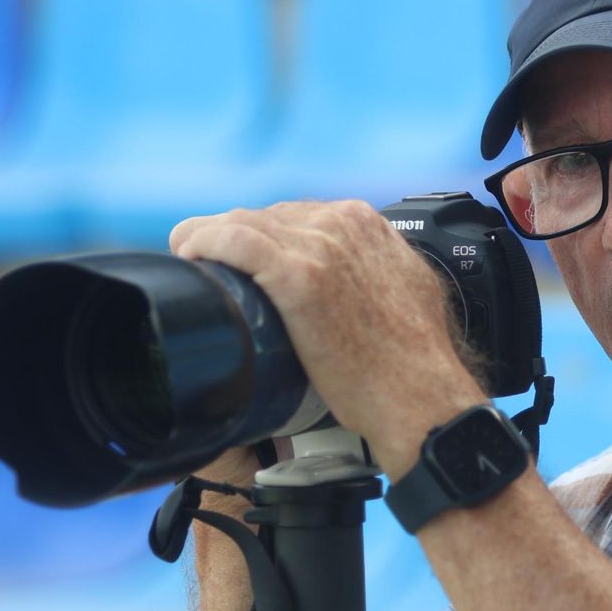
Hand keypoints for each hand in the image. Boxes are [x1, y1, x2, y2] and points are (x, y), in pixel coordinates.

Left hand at [169, 201, 486, 476]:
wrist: (420, 396)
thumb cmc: (413, 362)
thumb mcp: (408, 291)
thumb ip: (378, 270)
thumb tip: (354, 279)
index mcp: (368, 225)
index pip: (295, 214)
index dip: (264, 237)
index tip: (247, 262)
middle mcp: (343, 224)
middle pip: (264, 217)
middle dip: (235, 240)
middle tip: (217, 272)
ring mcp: (319, 245)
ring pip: (241, 222)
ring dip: (209, 240)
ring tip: (194, 263)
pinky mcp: (297, 275)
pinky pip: (232, 240)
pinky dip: (202, 244)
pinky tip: (191, 259)